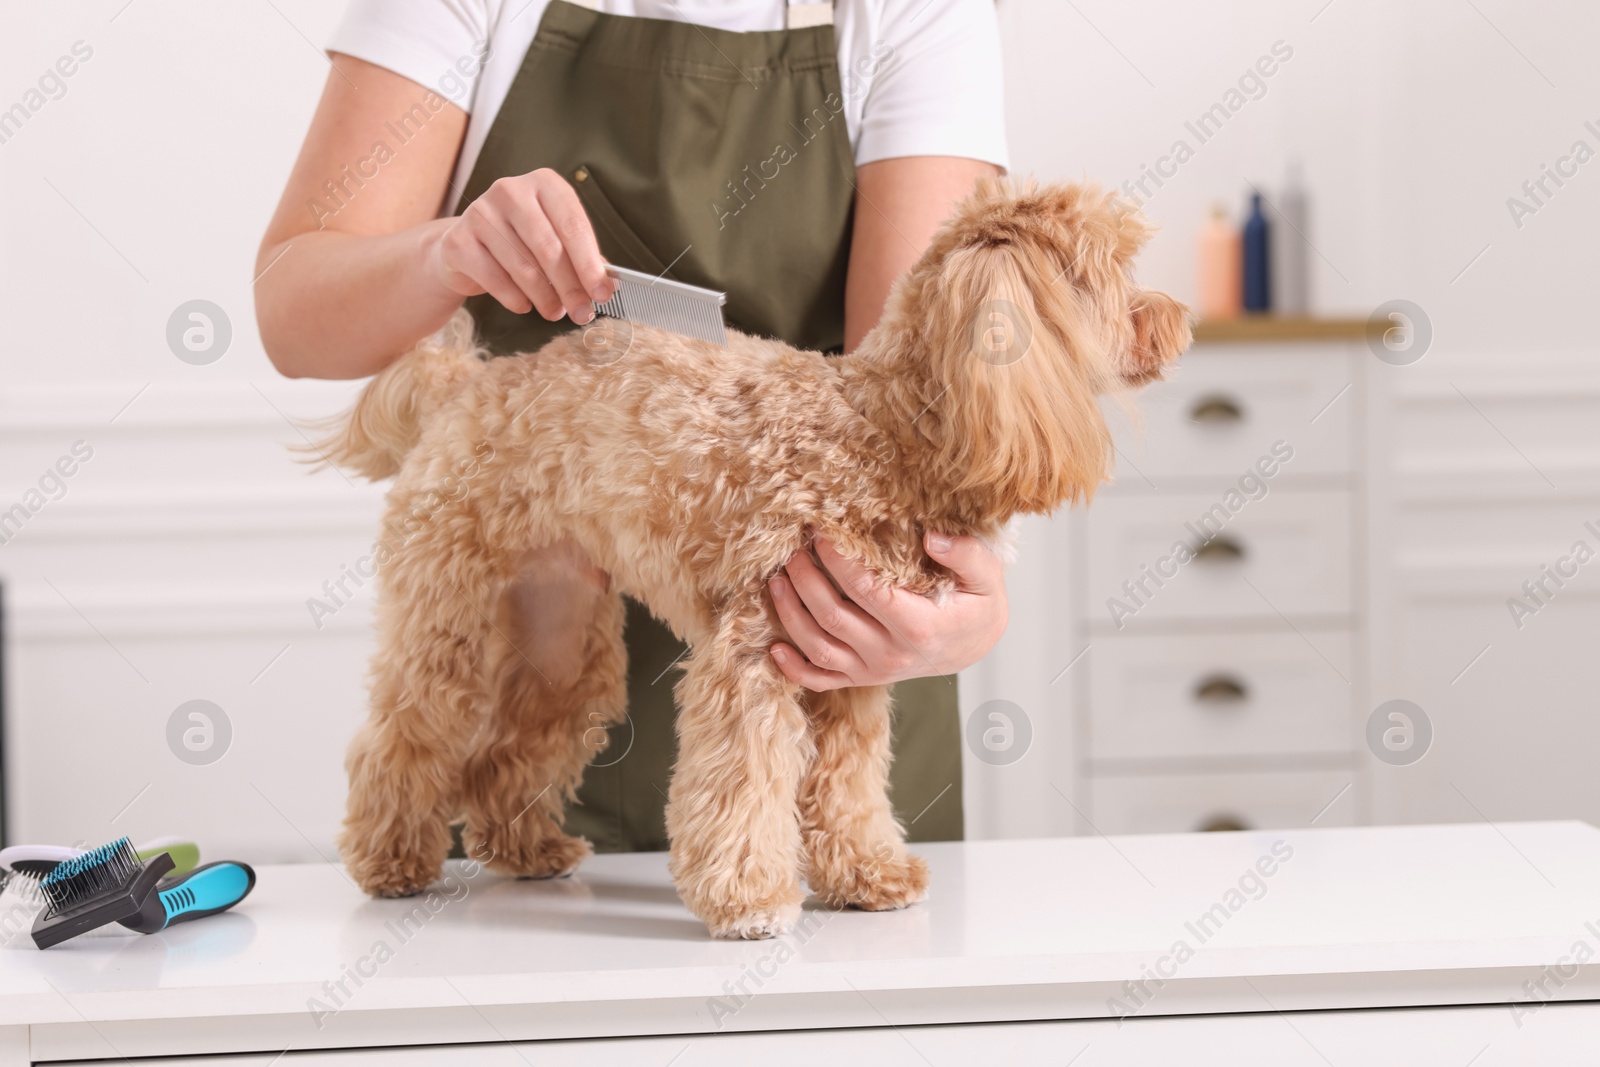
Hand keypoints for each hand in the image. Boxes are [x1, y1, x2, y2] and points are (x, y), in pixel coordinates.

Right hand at [427, 168, 613, 323]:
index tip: (603, 294)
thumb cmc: (522, 243)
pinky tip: (524, 305)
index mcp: (544, 184)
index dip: (590, 265)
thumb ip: (582, 259)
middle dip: (571, 287)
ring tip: (555, 312)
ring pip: (524, 267)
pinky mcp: (458, 240)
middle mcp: (511, 190)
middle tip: (583, 313)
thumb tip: (607, 287)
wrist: (468, 247)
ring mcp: (481, 212)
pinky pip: (495, 279)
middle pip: (550, 248)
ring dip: (545, 298)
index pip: (574, 226)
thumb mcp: (556, 241)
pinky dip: (516, 299)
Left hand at [767, 532, 1007, 690]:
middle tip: (792, 550)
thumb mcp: (986, 575)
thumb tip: (931, 537)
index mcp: (919, 626)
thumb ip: (964, 553)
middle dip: (805, 580)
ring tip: (776, 581)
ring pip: (818, 647)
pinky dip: (793, 669)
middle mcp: (891, 654)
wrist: (975, 645)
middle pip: (832, 617)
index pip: (866, 591)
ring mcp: (873, 670)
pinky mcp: (862, 679)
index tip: (822, 534)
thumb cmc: (976, 604)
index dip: (838, 561)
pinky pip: (821, 680)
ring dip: (790, 614)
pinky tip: (774, 646)